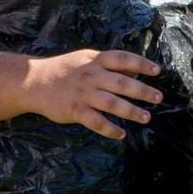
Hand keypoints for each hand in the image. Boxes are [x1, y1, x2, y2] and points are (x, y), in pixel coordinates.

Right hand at [28, 48, 164, 139]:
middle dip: (142, 91)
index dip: (141, 64)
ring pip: (112, 104)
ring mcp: (83, 94)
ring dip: (131, 111)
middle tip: (158, 98)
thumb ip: (107, 63)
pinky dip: (110, 130)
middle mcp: (91, 76)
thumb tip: (133, 69)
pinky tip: (121, 134)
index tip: (157, 71)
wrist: (34, 81)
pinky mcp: (75, 111)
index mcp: (95, 60)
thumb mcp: (85, 59)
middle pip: (121, 83)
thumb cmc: (63, 70)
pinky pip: (97, 122)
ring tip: (146, 117)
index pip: (123, 59)